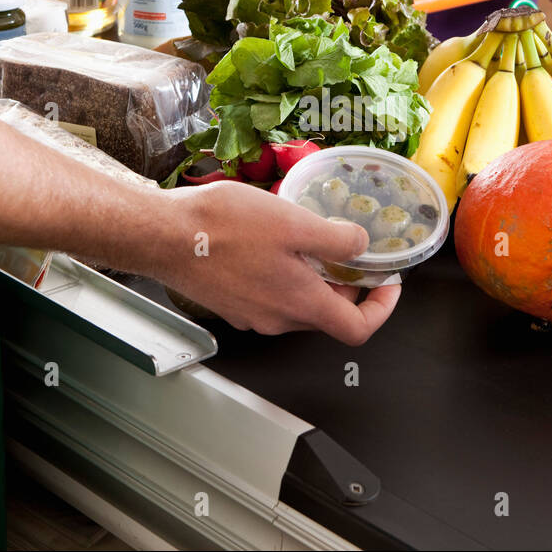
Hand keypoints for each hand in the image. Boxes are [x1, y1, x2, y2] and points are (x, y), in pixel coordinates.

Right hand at [150, 180, 399, 344]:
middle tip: (348, 250)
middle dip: (345, 287)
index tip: (387, 284)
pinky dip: (285, 278)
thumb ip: (337, 240)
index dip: (381, 309)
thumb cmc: (225, 229)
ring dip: (313, 280)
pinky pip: (270, 298)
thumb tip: (361, 248)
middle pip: (328, 316)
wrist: (164, 236)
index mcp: (301, 305)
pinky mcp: (231, 305)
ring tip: (309, 241)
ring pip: (298, 306)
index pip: (357, 329)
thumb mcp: (294, 223)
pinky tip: (273, 245)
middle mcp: (278, 320)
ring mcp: (252, 316)